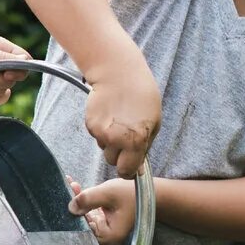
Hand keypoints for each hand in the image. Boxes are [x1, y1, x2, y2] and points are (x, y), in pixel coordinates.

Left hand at [68, 176, 136, 244]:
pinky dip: (84, 200)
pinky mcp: (104, 220)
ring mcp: (105, 228)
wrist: (150, 192)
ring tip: (71, 184)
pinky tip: (76, 187)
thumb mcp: (108, 193)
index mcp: (109, 236)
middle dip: (74, 204)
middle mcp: (106, 236)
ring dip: (78, 200)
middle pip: (83, 222)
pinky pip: (89, 211)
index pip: (84, 228)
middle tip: (66, 187)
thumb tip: (70, 208)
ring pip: (85, 215)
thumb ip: (88, 199)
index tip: (65, 197)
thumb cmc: (133, 194)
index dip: (73, 214)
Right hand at [84, 52, 159, 176]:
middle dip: (119, 154)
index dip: (129, 170)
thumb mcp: (153, 124)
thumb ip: (145, 148)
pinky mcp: (90, 124)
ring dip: (110, 141)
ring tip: (118, 120)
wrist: (118, 73)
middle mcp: (116, 139)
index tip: (130, 164)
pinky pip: (96, 136)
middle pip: (113, 161)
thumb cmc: (142, 97)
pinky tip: (109, 114)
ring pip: (104, 148)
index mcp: (135, 141)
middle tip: (126, 136)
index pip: (126, 171)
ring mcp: (100, 132)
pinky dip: (102, 129)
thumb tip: (138, 170)